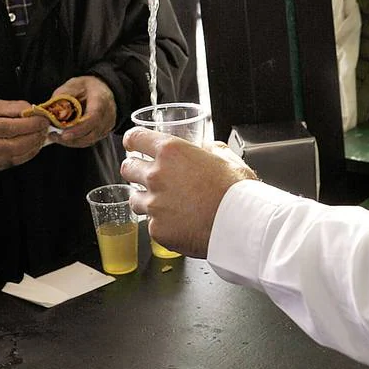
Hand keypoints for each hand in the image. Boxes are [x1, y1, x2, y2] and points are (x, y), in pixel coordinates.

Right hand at [0, 99, 49, 170]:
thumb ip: (16, 107)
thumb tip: (35, 113)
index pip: (10, 127)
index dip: (30, 123)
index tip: (43, 118)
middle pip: (16, 143)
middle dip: (36, 134)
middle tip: (45, 126)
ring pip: (20, 154)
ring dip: (36, 143)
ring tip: (41, 133)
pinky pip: (19, 160)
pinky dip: (31, 151)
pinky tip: (35, 142)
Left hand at [48, 75, 116, 148]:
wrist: (103, 90)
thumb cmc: (88, 87)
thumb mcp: (75, 84)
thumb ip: (64, 95)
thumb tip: (51, 108)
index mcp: (101, 100)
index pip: (93, 118)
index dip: (79, 128)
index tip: (64, 134)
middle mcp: (107, 115)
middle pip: (91, 133)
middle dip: (71, 138)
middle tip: (53, 135)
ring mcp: (106, 126)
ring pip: (89, 140)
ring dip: (71, 141)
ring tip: (55, 136)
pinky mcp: (102, 133)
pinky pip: (89, 141)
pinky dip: (75, 141)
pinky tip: (63, 137)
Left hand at [120, 129, 255, 258]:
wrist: (240, 225)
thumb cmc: (236, 192)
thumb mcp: (226, 158)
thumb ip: (210, 149)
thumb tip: (206, 148)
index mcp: (170, 152)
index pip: (136, 139)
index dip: (132, 141)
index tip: (131, 145)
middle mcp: (156, 176)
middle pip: (128, 168)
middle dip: (135, 170)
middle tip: (146, 176)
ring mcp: (154, 204)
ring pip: (134, 199)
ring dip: (144, 199)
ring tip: (163, 204)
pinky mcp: (157, 229)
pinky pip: (151, 224)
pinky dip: (161, 224)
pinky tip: (177, 224)